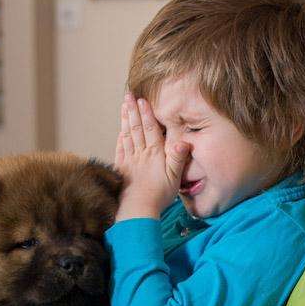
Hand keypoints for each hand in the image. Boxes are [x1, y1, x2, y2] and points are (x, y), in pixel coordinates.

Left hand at [114, 92, 190, 221]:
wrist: (139, 210)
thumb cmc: (160, 195)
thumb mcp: (175, 178)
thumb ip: (178, 158)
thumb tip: (184, 142)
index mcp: (155, 154)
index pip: (150, 129)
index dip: (146, 113)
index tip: (142, 100)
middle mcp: (141, 154)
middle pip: (136, 128)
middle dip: (132, 110)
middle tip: (128, 95)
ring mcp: (129, 160)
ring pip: (127, 135)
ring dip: (125, 119)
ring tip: (123, 106)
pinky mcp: (121, 169)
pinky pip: (120, 149)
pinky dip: (120, 137)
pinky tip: (120, 131)